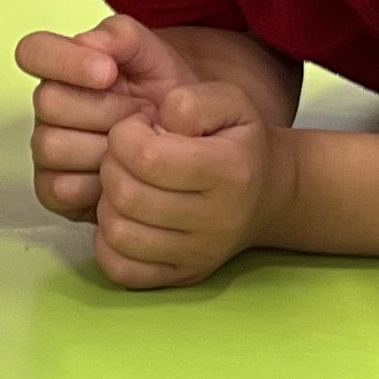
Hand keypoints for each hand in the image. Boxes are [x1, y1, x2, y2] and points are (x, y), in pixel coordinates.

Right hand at [15, 14, 208, 221]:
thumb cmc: (166, 99)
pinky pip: (61, 187)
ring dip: (105, 148)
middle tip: (141, 114)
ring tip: (138, 145)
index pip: (33, 51)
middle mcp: (50, 108)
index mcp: (65, 68)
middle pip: (49, 102)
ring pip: (52, 146)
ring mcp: (47, 149)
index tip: (107, 71)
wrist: (188, 144)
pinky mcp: (53, 189)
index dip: (64, 60)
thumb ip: (121, 36)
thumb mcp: (155, 57)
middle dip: (105, 109)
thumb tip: (89, 42)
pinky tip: (125, 173)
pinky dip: (99, 184)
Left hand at [87, 82, 296, 289]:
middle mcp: (217, 220)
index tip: (138, 129)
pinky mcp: (182, 276)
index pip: (147, 157)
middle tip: (128, 156)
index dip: (125, 135)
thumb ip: (189, 102)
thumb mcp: (228, 102)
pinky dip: (109, 242)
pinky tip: (126, 217)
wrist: (268, 194)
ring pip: (119, 233)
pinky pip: (121, 269)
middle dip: (112, 166)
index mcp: (229, 171)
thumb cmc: (239, 141)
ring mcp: (199, 255)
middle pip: (127, 195)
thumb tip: (154, 125)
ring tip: (128, 184)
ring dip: (109, 203)